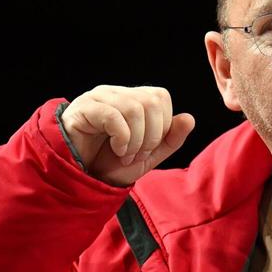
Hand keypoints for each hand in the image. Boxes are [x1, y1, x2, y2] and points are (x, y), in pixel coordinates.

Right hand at [60, 85, 194, 186]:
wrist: (81, 177)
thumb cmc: (112, 164)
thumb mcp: (149, 156)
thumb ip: (170, 139)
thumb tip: (189, 118)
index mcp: (133, 99)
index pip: (161, 97)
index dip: (162, 126)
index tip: (148, 149)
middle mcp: (116, 93)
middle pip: (151, 101)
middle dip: (151, 136)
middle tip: (136, 155)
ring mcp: (99, 97)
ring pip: (135, 108)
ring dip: (136, 140)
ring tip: (125, 155)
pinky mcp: (83, 108)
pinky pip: (113, 115)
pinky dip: (122, 138)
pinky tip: (116, 149)